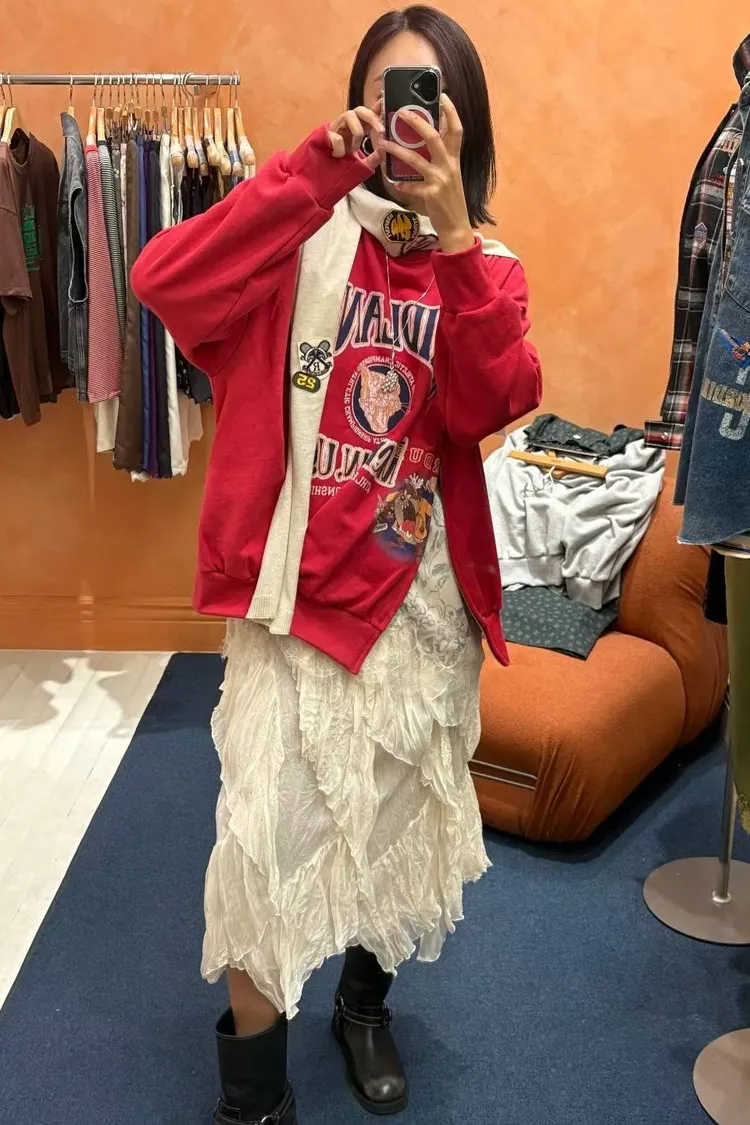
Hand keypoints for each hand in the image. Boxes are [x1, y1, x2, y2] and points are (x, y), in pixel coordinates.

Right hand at [329, 107, 383, 170]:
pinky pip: (338, 137)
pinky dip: (341, 150)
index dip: (377, 108)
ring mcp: (336, 127)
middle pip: (360, 110)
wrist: (322, 176)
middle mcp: (348, 124)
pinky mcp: (326, 133)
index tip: (385, 105)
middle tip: (381, 131)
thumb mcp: (362, 164)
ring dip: (357, 132)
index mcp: (358, 128)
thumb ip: (374, 159)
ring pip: (349, 115)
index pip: (369, 114)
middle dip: (372, 117)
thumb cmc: (342, 167)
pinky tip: (337, 156)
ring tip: (352, 150)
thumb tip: (384, 150)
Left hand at [377, 95, 474, 252]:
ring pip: (416, 159)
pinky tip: (395, 183)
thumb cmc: (450, 200)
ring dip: (397, 150)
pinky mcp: (431, 195)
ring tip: (383, 143)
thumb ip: (442, 159)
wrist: (457, 226)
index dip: (451, 111)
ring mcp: (440, 180)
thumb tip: (427, 142)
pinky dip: (402, 185)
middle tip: (401, 112)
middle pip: (433, 138)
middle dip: (417, 123)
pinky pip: (412, 187)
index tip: (442, 95)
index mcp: (454, 159)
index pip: (457, 129)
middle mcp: (449, 166)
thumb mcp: (451, 175)